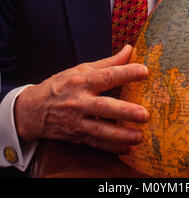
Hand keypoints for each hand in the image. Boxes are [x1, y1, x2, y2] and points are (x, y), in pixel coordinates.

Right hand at [14, 45, 148, 153]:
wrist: (34, 109)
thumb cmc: (62, 85)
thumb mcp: (81, 69)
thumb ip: (108, 62)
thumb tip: (130, 49)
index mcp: (83, 80)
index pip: (107, 75)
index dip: (126, 73)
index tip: (144, 71)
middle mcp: (80, 101)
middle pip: (103, 107)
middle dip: (124, 111)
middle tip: (144, 114)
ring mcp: (78, 121)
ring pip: (100, 130)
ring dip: (120, 135)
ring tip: (139, 136)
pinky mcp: (77, 136)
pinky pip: (95, 144)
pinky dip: (110, 148)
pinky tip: (126, 149)